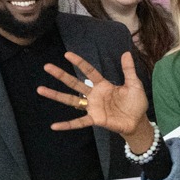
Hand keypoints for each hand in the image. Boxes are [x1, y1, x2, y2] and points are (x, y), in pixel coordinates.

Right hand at [36, 51, 150, 139]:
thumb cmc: (135, 103)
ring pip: (71, 100)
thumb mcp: (134, 84)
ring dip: (56, 95)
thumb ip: (128, 70)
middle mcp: (94, 95)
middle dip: (61, 75)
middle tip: (47, 66)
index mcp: (103, 85)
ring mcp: (93, 107)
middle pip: (74, 83)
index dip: (79, 63)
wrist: (139, 121)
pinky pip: (79, 122)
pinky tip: (54, 126)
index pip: (89, 71)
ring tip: (40, 89)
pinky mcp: (95, 119)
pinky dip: (67, 125)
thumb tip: (126, 53)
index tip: (67, 54)